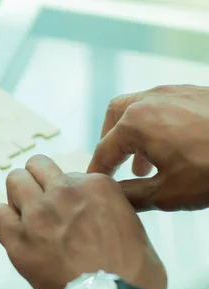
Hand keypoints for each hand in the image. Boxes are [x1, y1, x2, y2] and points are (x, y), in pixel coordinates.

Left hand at [0, 155, 166, 288]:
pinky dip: (4, 220)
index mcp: (96, 186)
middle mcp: (65, 193)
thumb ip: (106, 207)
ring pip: (14, 181)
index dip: (65, 191)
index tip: (67, 208)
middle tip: (40, 203)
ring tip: (26, 216)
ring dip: (19, 196)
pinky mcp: (18, 239)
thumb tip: (89, 210)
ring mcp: (38, 214)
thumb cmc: (131, 274)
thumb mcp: (133, 225)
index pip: (66, 173)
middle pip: (36, 166)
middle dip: (37, 181)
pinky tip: (15, 232)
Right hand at [88, 84, 208, 210]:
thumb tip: (111, 195)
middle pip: (114, 116)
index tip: (94, 184)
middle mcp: (149, 100)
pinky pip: (163, 104)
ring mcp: (174, 92)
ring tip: (147, 162)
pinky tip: (173, 147)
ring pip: (139, 107)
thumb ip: (131, 196)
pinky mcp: (195, 92)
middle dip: (110, 141)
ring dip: (134, 133)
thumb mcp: (166, 193)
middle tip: (115, 165)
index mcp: (135, 123)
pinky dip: (156, 124)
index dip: (98, 171)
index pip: (104, 150)